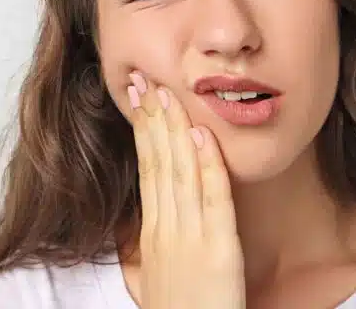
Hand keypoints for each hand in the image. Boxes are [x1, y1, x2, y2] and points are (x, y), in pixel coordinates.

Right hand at [127, 71, 244, 308]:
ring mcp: (191, 238)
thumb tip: (161, 212)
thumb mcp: (162, 275)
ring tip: (169, 94)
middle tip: (145, 81)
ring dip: (173, 130)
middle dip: (151, 120)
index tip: (137, 100)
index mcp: (155, 235)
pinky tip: (202, 137)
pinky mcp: (218, 250)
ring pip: (180, 173)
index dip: (142, 133)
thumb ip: (163, 240)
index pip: (147, 171)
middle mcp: (168, 231)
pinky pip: (213, 200)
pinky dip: (207, 166)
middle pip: (158, 164)